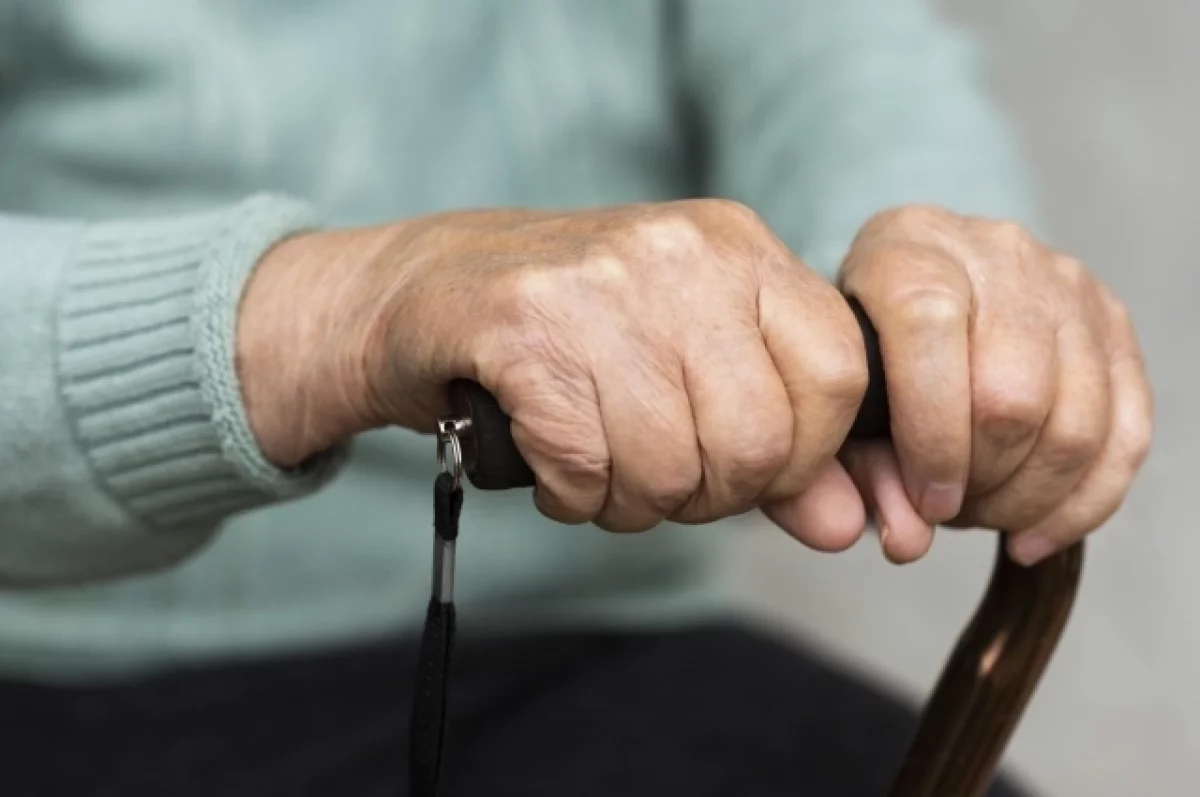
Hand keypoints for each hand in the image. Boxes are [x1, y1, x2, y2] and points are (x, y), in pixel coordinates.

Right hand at [238, 200, 873, 545]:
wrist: (421, 292)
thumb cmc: (571, 335)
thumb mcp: (691, 366)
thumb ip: (781, 448)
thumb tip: (848, 527)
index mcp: (737, 248)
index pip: (838, 374)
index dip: (803, 456)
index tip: (747, 471)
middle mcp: (679, 252)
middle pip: (757, 440)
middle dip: (705, 495)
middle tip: (654, 476)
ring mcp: (600, 284)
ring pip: (668, 467)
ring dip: (630, 502)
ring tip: (597, 465)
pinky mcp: (523, 327)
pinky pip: (585, 469)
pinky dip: (570, 495)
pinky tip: (550, 461)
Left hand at [833, 206, 1152, 565]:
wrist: (911, 280)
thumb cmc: (863, 345)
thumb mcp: (836, 389)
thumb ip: (854, 464)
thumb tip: (908, 540)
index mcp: (909, 252)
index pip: (929, 334)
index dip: (930, 438)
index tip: (924, 500)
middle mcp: (996, 254)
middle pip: (1013, 393)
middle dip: (982, 481)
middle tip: (951, 510)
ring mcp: (1064, 284)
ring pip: (1077, 422)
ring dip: (1030, 498)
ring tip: (985, 514)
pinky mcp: (1113, 321)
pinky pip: (1127, 430)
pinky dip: (1084, 502)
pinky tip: (1034, 533)